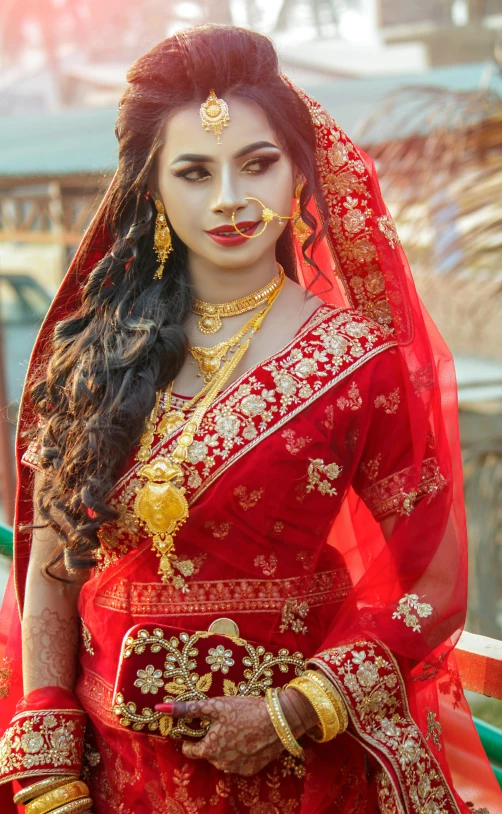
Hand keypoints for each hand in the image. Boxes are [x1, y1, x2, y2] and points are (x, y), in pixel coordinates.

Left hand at [156, 689, 318, 775]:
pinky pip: (239, 762)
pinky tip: (248, 736)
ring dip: (226, 746)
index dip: (191, 737)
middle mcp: (220, 764)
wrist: (279, 720)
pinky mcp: (252, 770)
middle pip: (208, 752)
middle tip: (223, 721)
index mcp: (209, 749)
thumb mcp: (215, 705)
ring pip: (223, 758)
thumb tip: (159, 708)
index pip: (189, 749)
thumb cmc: (245, 710)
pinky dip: (240, 752)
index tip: (198, 725)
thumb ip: (187, 709)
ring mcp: (237, 769)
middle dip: (211, 739)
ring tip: (238, 727)